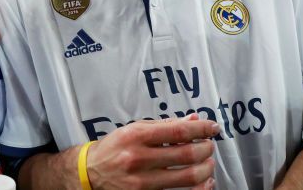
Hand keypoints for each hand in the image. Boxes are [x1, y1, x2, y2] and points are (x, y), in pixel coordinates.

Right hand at [86, 114, 219, 189]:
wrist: (90, 172)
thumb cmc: (114, 148)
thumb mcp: (134, 129)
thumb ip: (164, 125)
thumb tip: (193, 120)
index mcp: (136, 136)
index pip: (178, 131)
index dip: (201, 129)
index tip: (212, 128)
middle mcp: (139, 159)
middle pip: (188, 154)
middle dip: (206, 149)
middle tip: (208, 146)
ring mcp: (142, 181)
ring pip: (189, 177)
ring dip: (206, 169)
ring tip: (207, 163)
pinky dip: (199, 188)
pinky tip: (204, 182)